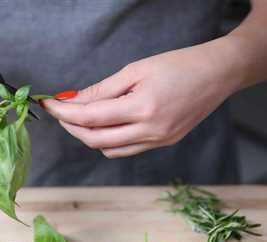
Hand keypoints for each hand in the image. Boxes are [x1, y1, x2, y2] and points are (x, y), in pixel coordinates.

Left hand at [42, 39, 239, 157]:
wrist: (219, 74)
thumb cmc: (179, 65)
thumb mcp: (136, 70)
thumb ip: (101, 89)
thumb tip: (73, 101)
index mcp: (143, 108)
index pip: (90, 118)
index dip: (64, 113)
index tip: (48, 105)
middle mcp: (151, 131)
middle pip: (95, 139)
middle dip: (71, 126)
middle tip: (60, 112)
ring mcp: (158, 141)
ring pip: (109, 150)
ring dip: (88, 136)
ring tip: (79, 118)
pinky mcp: (163, 144)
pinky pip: (126, 150)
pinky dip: (107, 141)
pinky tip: (103, 126)